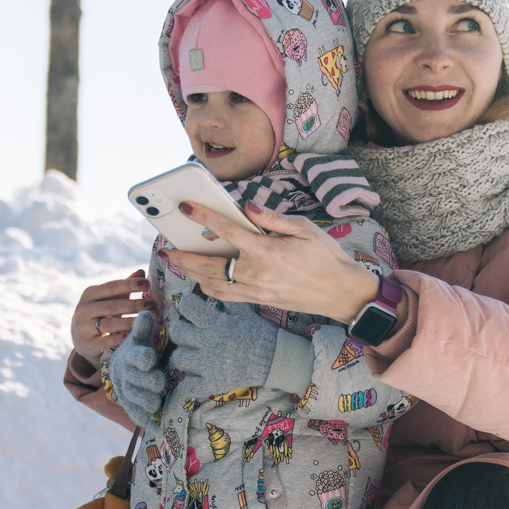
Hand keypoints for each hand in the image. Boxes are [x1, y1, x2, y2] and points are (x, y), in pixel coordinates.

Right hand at [72, 270, 148, 366]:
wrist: (83, 338)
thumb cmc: (102, 313)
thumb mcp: (110, 299)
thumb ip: (124, 287)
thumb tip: (141, 272)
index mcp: (89, 294)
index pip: (111, 287)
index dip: (130, 284)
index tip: (147, 284)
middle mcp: (83, 309)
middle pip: (112, 306)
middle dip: (134, 304)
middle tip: (152, 304)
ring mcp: (84, 328)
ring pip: (109, 324)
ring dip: (130, 322)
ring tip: (147, 320)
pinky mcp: (88, 344)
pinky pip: (107, 341)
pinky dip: (121, 338)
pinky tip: (134, 335)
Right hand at [105, 311, 167, 428]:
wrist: (124, 369)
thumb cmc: (140, 350)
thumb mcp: (141, 338)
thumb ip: (143, 328)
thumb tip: (145, 313)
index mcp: (131, 356)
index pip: (135, 357)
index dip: (142, 358)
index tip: (150, 359)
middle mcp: (126, 374)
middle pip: (135, 379)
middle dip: (148, 381)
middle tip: (159, 381)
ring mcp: (127, 391)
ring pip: (135, 398)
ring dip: (146, 399)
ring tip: (156, 400)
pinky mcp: (131, 405)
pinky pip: (135, 413)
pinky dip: (141, 416)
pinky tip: (149, 417)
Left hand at [164, 202, 379, 322]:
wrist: (341, 292)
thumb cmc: (327, 258)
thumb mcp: (305, 229)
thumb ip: (272, 218)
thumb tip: (247, 206)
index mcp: (267, 251)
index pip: (227, 230)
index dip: (203, 216)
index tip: (186, 208)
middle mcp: (257, 273)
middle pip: (210, 265)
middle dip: (184, 256)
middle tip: (167, 248)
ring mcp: (257, 291)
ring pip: (213, 284)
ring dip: (192, 274)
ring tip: (178, 263)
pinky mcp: (260, 301)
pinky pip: (226, 296)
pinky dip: (209, 288)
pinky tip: (202, 280)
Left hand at [167, 288, 283, 397]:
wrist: (276, 359)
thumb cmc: (261, 335)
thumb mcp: (246, 313)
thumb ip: (230, 301)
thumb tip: (219, 284)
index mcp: (216, 322)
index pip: (189, 306)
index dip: (186, 305)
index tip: (189, 307)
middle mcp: (209, 341)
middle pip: (177, 332)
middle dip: (178, 331)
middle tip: (185, 334)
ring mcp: (209, 364)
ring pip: (178, 359)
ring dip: (182, 357)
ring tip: (189, 356)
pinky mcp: (213, 383)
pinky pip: (189, 388)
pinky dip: (185, 388)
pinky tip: (189, 382)